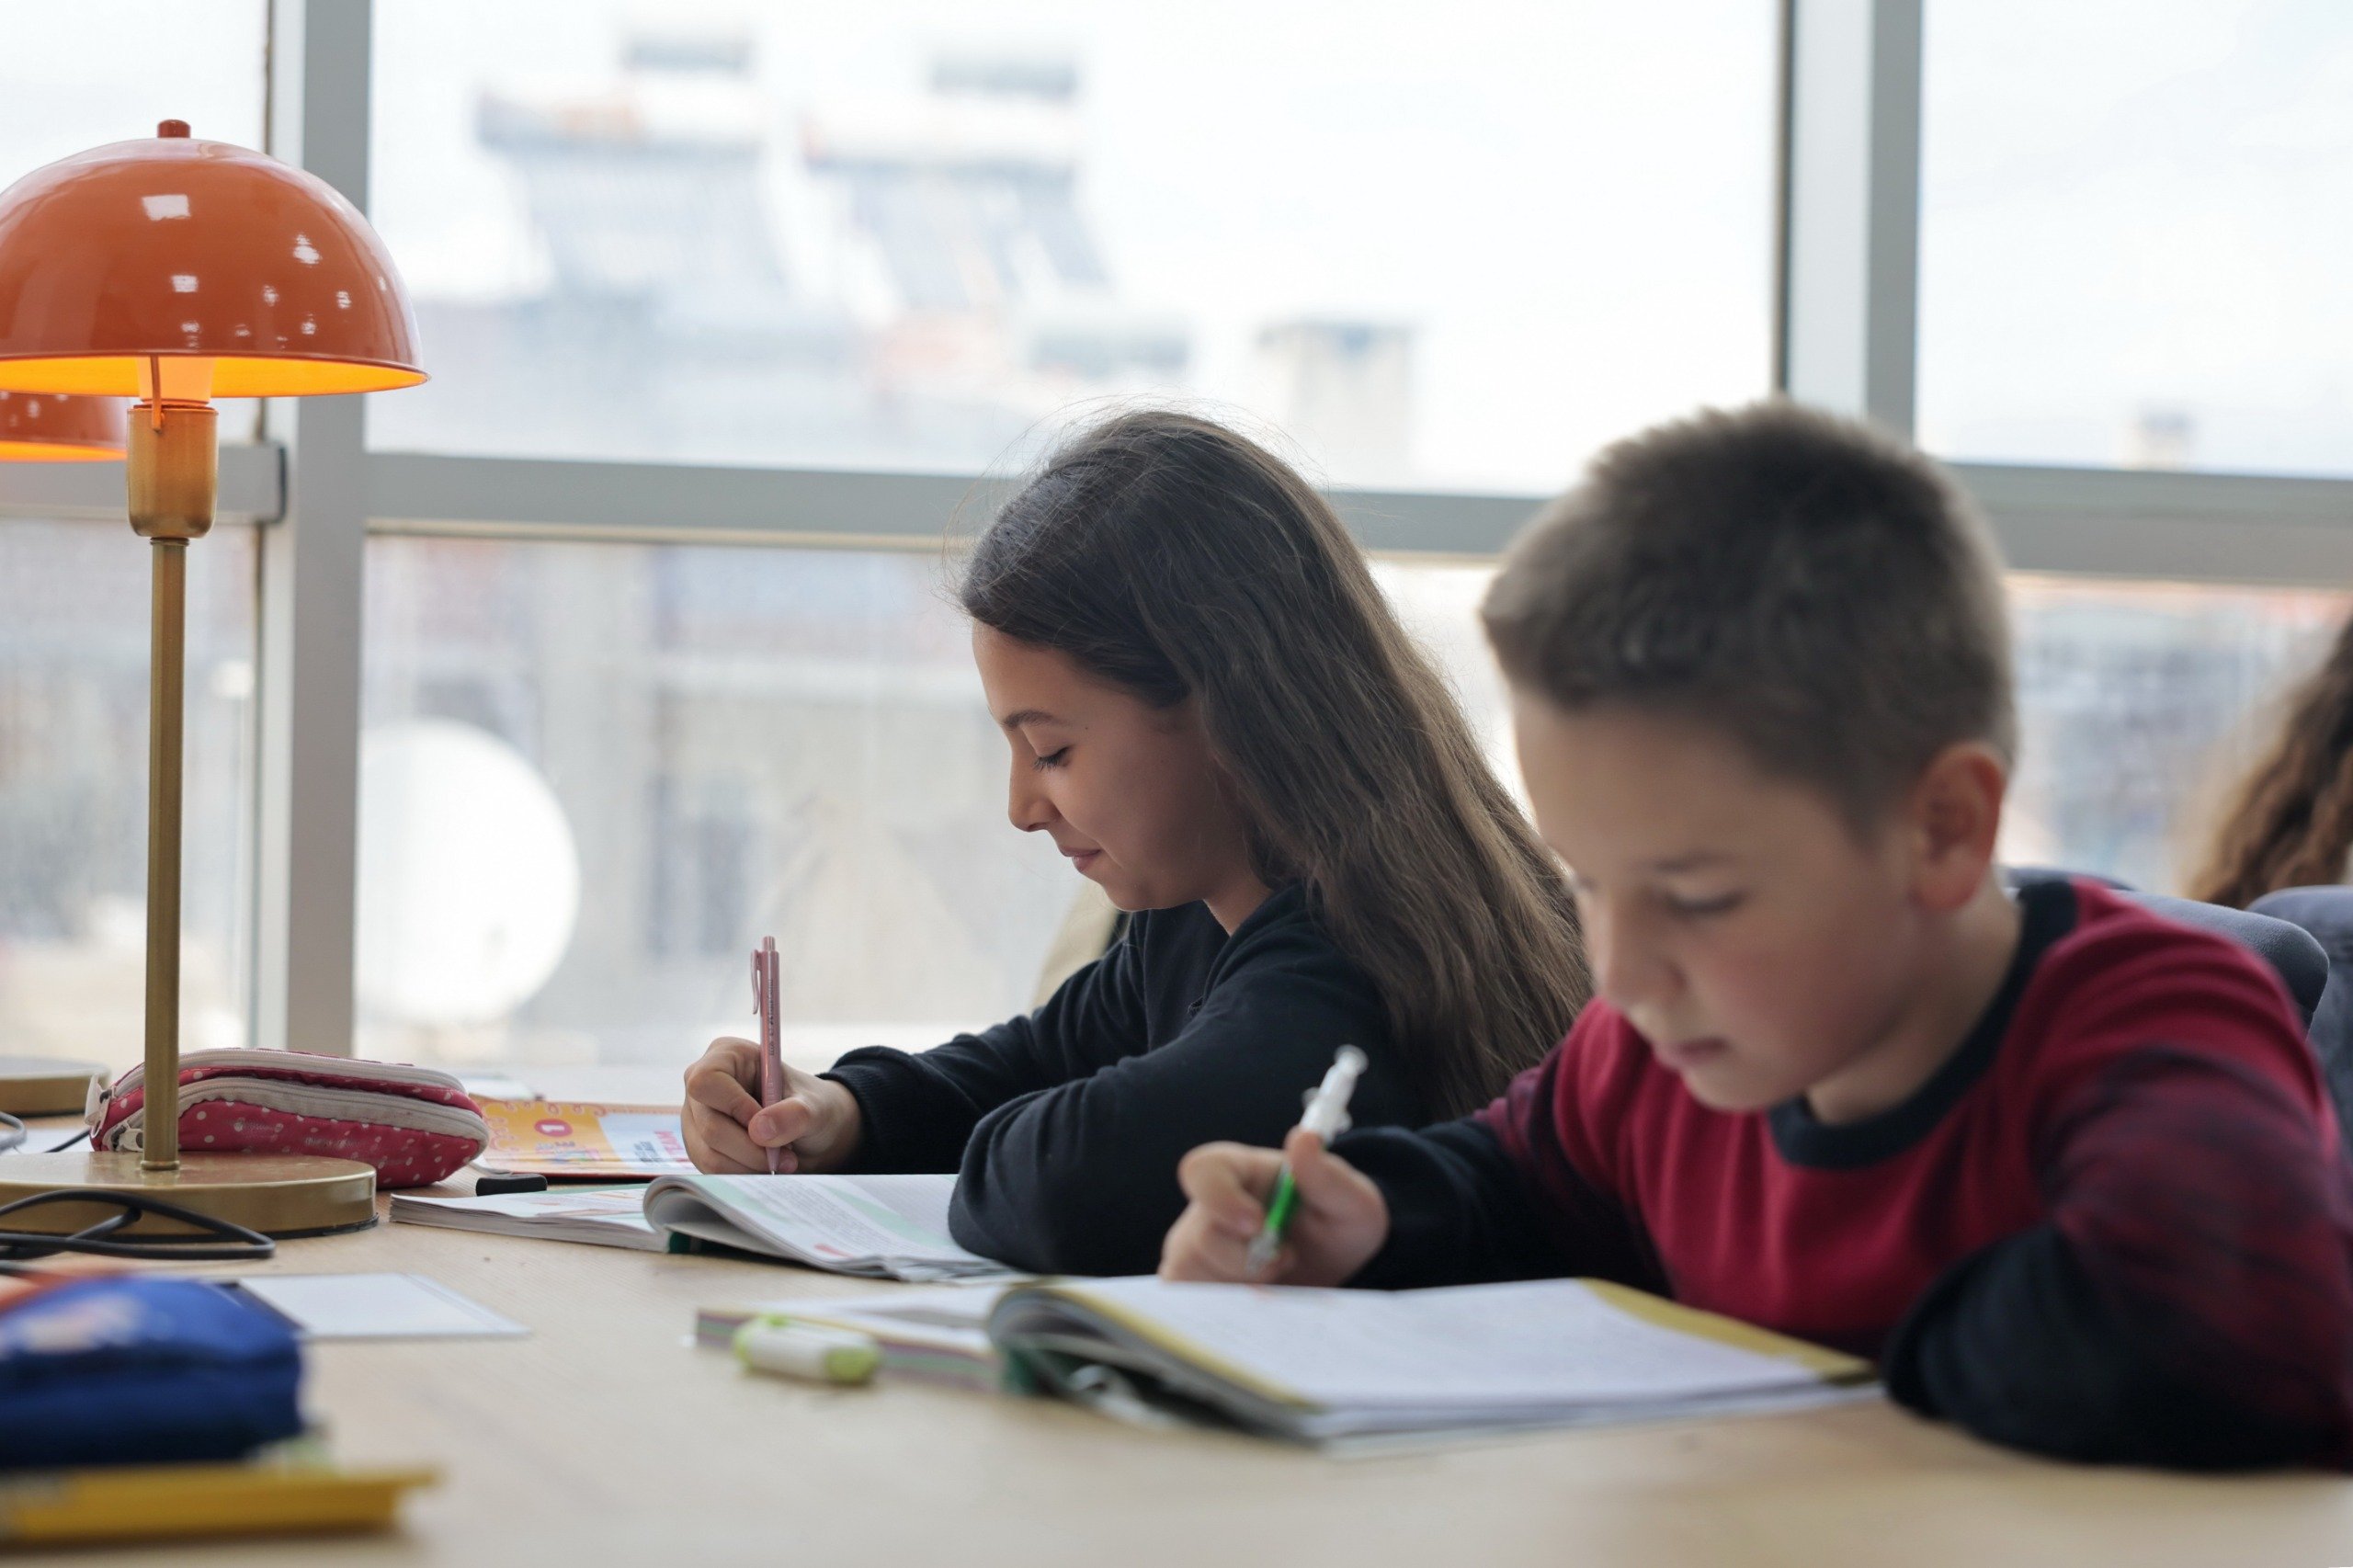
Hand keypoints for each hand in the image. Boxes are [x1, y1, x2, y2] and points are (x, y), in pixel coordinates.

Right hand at [681, 1036, 863, 1174]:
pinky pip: (711, 1170)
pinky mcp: (699, 1145)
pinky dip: (742, 1174)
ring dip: (750, 1166)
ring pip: (708, 1154)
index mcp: (726, 1055)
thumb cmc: (810, 1107)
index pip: (706, 1082)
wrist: (809, 1132)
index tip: (765, 1125)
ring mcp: (697, 1117)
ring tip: (781, 1162)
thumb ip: (793, 1114)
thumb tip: (759, 1131)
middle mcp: (702, 1085)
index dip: (735, 1107)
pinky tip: (764, 1166)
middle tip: (786, 1157)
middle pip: (709, 1125)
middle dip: (752, 1149)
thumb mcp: (814, 1106)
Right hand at [1159, 1127, 1388, 1284]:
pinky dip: (1226, 1308)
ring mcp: (1195, 1248)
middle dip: (1249, 1260)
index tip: (1257, 1224)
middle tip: (1288, 1258)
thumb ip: (1327, 1175)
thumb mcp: (1351, 1200)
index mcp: (1239, 1171)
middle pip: (1200, 1236)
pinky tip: (1256, 1300)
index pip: (1201, 1170)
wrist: (1340, 1270)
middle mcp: (1207, 1208)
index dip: (1220, 1198)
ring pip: (1193, 1274)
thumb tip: (1303, 1139)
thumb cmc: (1339, 1223)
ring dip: (1241, 1287)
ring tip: (1276, 1278)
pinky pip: (1189, 1303)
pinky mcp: (1193, 1285)